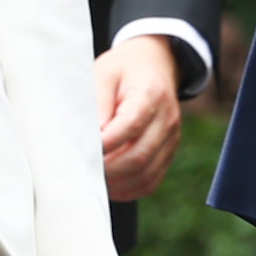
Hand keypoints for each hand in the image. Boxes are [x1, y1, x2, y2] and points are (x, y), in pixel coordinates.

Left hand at [97, 37, 185, 200]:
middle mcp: (167, 118)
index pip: (132, 124)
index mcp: (150, 93)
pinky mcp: (168, 152)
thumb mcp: (104, 74)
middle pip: (140, 154)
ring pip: (146, 173)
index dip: (108, 142)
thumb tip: (91, 137)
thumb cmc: (122, 71)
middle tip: (84, 169)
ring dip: (117, 182)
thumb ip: (97, 102)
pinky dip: (129, 189)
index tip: (87, 150)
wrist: (152, 66)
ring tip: (94, 178)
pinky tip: (110, 185)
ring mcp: (171, 138)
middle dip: (109, 168)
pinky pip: (151, 181)